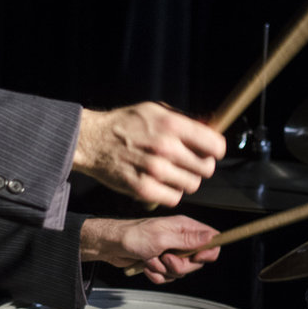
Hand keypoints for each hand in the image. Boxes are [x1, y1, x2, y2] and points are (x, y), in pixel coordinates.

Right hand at [72, 102, 225, 206]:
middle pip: (206, 168)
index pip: (215, 145)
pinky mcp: (144, 189)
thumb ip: (185, 120)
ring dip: (185, 180)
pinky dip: (170, 193)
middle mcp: (166, 147)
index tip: (210, 152)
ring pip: (192, 185)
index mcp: (172, 124)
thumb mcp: (156, 110)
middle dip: (201, 166)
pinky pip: (174, 198)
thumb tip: (211, 128)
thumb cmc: (126, 124)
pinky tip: (162, 182)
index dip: (215, 150)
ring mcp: (155, 170)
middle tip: (188, 163)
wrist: (92, 140)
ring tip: (172, 172)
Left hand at [80, 215, 220, 283]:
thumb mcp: (163, 238)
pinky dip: (155, 274)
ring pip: (181, 271)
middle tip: (165, 259)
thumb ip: (188, 240)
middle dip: (180, 265)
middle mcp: (180, 239)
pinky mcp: (161, 263)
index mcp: (184, 227)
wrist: (111, 245)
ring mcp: (171, 252)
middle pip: (196, 261)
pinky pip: (167, 277)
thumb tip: (211, 236)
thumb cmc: (134, 236)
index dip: (209, 252)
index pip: (211, 239)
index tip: (198, 258)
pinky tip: (145, 265)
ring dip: (163, 270)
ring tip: (150, 259)